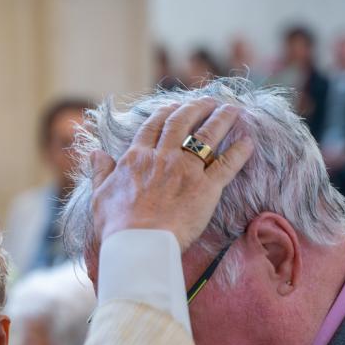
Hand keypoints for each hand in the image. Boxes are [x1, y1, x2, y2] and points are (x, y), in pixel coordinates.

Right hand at [86, 97, 253, 251]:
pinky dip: (239, 152)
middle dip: (197, 107)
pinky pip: (227, 165)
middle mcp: (162, 157)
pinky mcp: (206, 188)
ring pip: (207, 136)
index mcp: (136, 158)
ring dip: (221, 119)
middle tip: (209, 101)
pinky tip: (248, 141)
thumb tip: (95, 153)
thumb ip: (100, 171)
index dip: (165, 113)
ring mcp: (186, 170)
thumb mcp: (100, 195)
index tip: (174, 107)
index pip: (153, 126)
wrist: (138, 244)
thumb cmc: (116, 225)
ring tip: (232, 109)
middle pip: (182, 122)